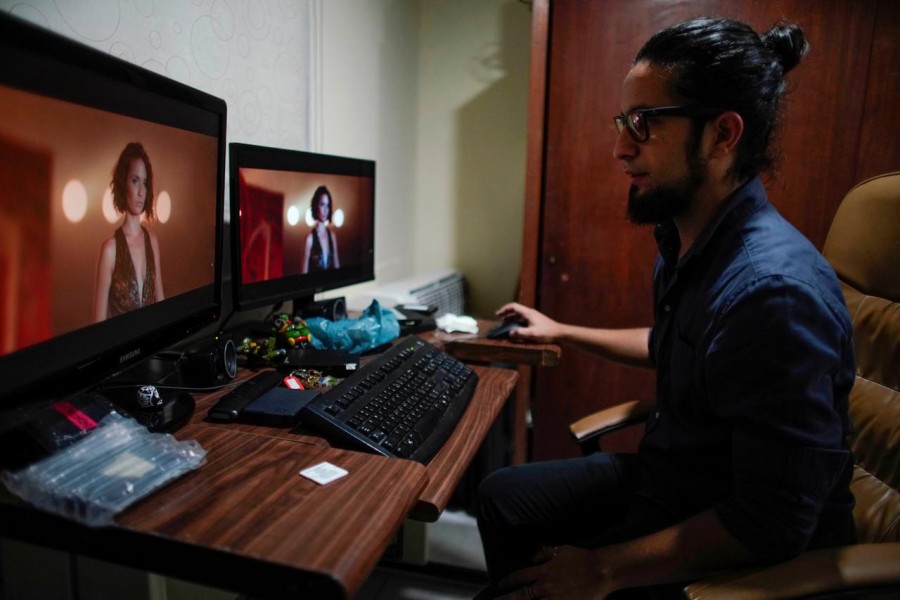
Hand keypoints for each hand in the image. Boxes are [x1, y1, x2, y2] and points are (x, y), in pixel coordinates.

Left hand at [494, 546, 611, 599]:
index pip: (519, 577)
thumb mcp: (561, 550)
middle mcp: (544, 587)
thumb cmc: (582, 558)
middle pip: (520, 596)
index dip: (508, 581)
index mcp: (542, 572)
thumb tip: (534, 557)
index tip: (501, 585)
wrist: (599, 571)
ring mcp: (553, 599)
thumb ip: (545, 553)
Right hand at [495, 303, 561, 343]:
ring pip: (519, 315)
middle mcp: (530, 313)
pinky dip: (516, 321)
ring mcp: (533, 317)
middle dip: (506, 313)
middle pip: (515, 310)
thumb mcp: (533, 334)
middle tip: (498, 318)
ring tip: (504, 323)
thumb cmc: (547, 333)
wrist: (560, 333)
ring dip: (511, 318)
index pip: (513, 306)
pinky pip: (523, 319)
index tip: (498, 314)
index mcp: (528, 313)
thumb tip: (510, 333)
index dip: (504, 309)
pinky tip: (515, 328)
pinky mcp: (535, 321)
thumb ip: (521, 333)